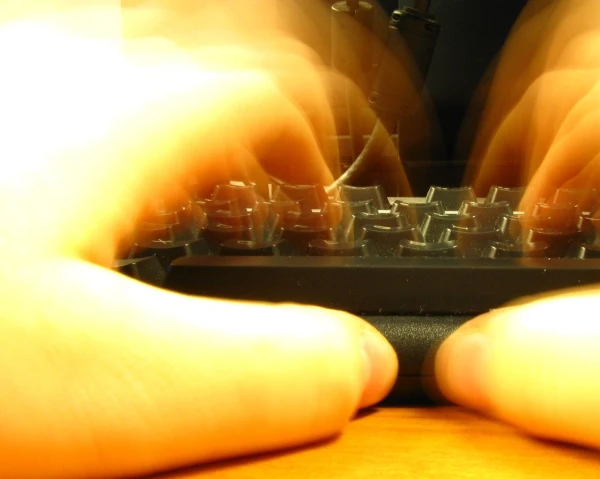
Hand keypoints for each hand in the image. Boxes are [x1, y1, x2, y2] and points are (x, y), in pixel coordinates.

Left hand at [0, 4, 395, 477]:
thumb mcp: (99, 386)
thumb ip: (259, 377)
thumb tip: (360, 367)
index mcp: (129, 119)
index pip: (293, 92)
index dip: (348, 148)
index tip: (357, 207)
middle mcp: (71, 69)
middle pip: (231, 51)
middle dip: (289, 117)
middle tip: (299, 184)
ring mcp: (12, 75)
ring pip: (153, 54)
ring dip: (207, 112)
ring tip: (213, 186)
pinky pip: (78, 77)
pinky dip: (123, 123)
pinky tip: (92, 188)